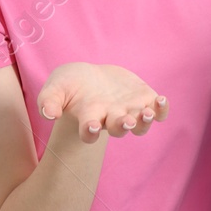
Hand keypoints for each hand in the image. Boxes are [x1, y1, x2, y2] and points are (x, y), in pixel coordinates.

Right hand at [36, 62, 169, 141]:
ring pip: (140, 124)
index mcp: (89, 118)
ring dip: (145, 121)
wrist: (89, 77)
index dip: (89, 132)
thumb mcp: (54, 88)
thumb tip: (48, 114)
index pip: (88, 132)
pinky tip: (161, 100)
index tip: (90, 125)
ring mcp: (129, 110)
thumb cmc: (68, 86)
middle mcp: (110, 118)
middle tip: (126, 121)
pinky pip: (157, 110)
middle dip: (123, 126)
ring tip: (147, 113)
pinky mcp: (143, 99)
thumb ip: (48, 101)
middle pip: (118, 129)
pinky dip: (161, 109)